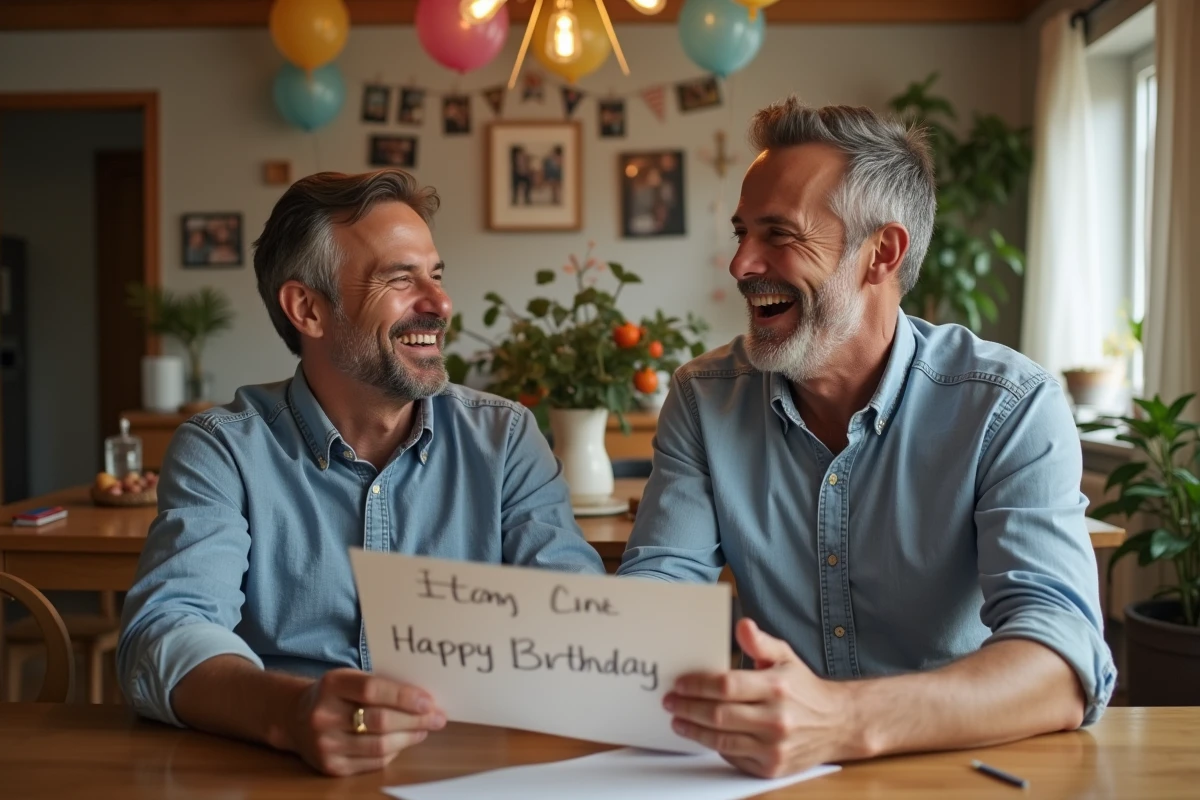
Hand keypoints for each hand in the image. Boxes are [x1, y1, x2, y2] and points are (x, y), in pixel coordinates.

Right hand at [277, 668, 446, 775]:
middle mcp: (324, 716)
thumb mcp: (350, 678)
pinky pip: (372, 762)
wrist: (295, 718)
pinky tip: (404, 742)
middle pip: (380, 721)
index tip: (429, 700)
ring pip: (379, 746)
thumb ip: (381, 684)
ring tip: (424, 729)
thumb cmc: (335, 695)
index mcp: (331, 685)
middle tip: (437, 717)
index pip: (372, 690)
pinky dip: (394, 752)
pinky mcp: (331, 767)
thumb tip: (424, 696)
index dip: (404, 697)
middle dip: (415, 720)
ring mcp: (325, 744)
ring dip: (409, 738)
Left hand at [663, 618, 862, 777]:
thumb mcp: (786, 657)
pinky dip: (715, 746)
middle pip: (718, 715)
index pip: (726, 686)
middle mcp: (776, 719)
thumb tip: (742, 625)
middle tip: (670, 702)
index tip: (679, 684)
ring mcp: (774, 747)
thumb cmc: (805, 688)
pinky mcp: (772, 767)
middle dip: (687, 708)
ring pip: (721, 741)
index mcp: (776, 687)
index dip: (697, 685)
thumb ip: (760, 643)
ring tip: (678, 721)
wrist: (838, 724)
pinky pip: (733, 758)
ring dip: (694, 731)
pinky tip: (703, 735)